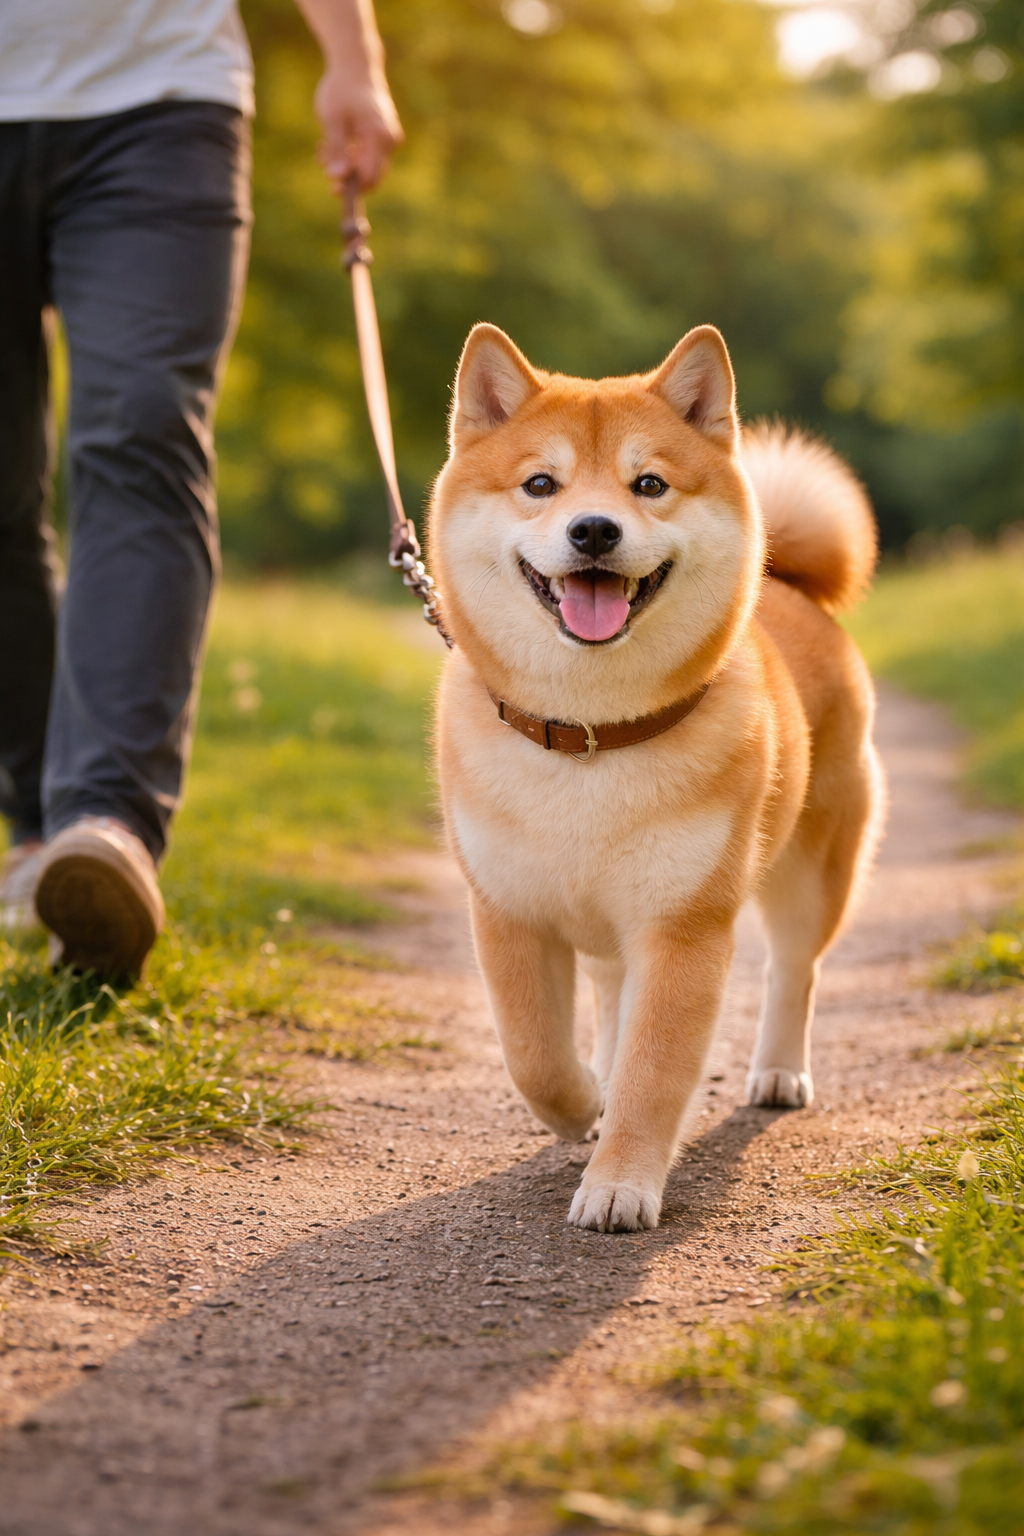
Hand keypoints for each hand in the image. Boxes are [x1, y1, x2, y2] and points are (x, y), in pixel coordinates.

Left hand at [315, 65, 403, 192]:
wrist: (356, 64)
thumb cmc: (341, 88)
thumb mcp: (333, 120)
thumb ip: (337, 150)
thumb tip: (337, 179)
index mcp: (380, 137)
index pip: (370, 178)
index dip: (351, 187)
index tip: (330, 187)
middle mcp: (390, 141)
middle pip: (370, 175)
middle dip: (346, 174)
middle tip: (322, 159)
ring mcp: (390, 139)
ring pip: (368, 166)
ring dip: (345, 164)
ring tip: (324, 148)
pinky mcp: (385, 136)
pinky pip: (369, 155)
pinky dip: (352, 155)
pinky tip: (334, 144)